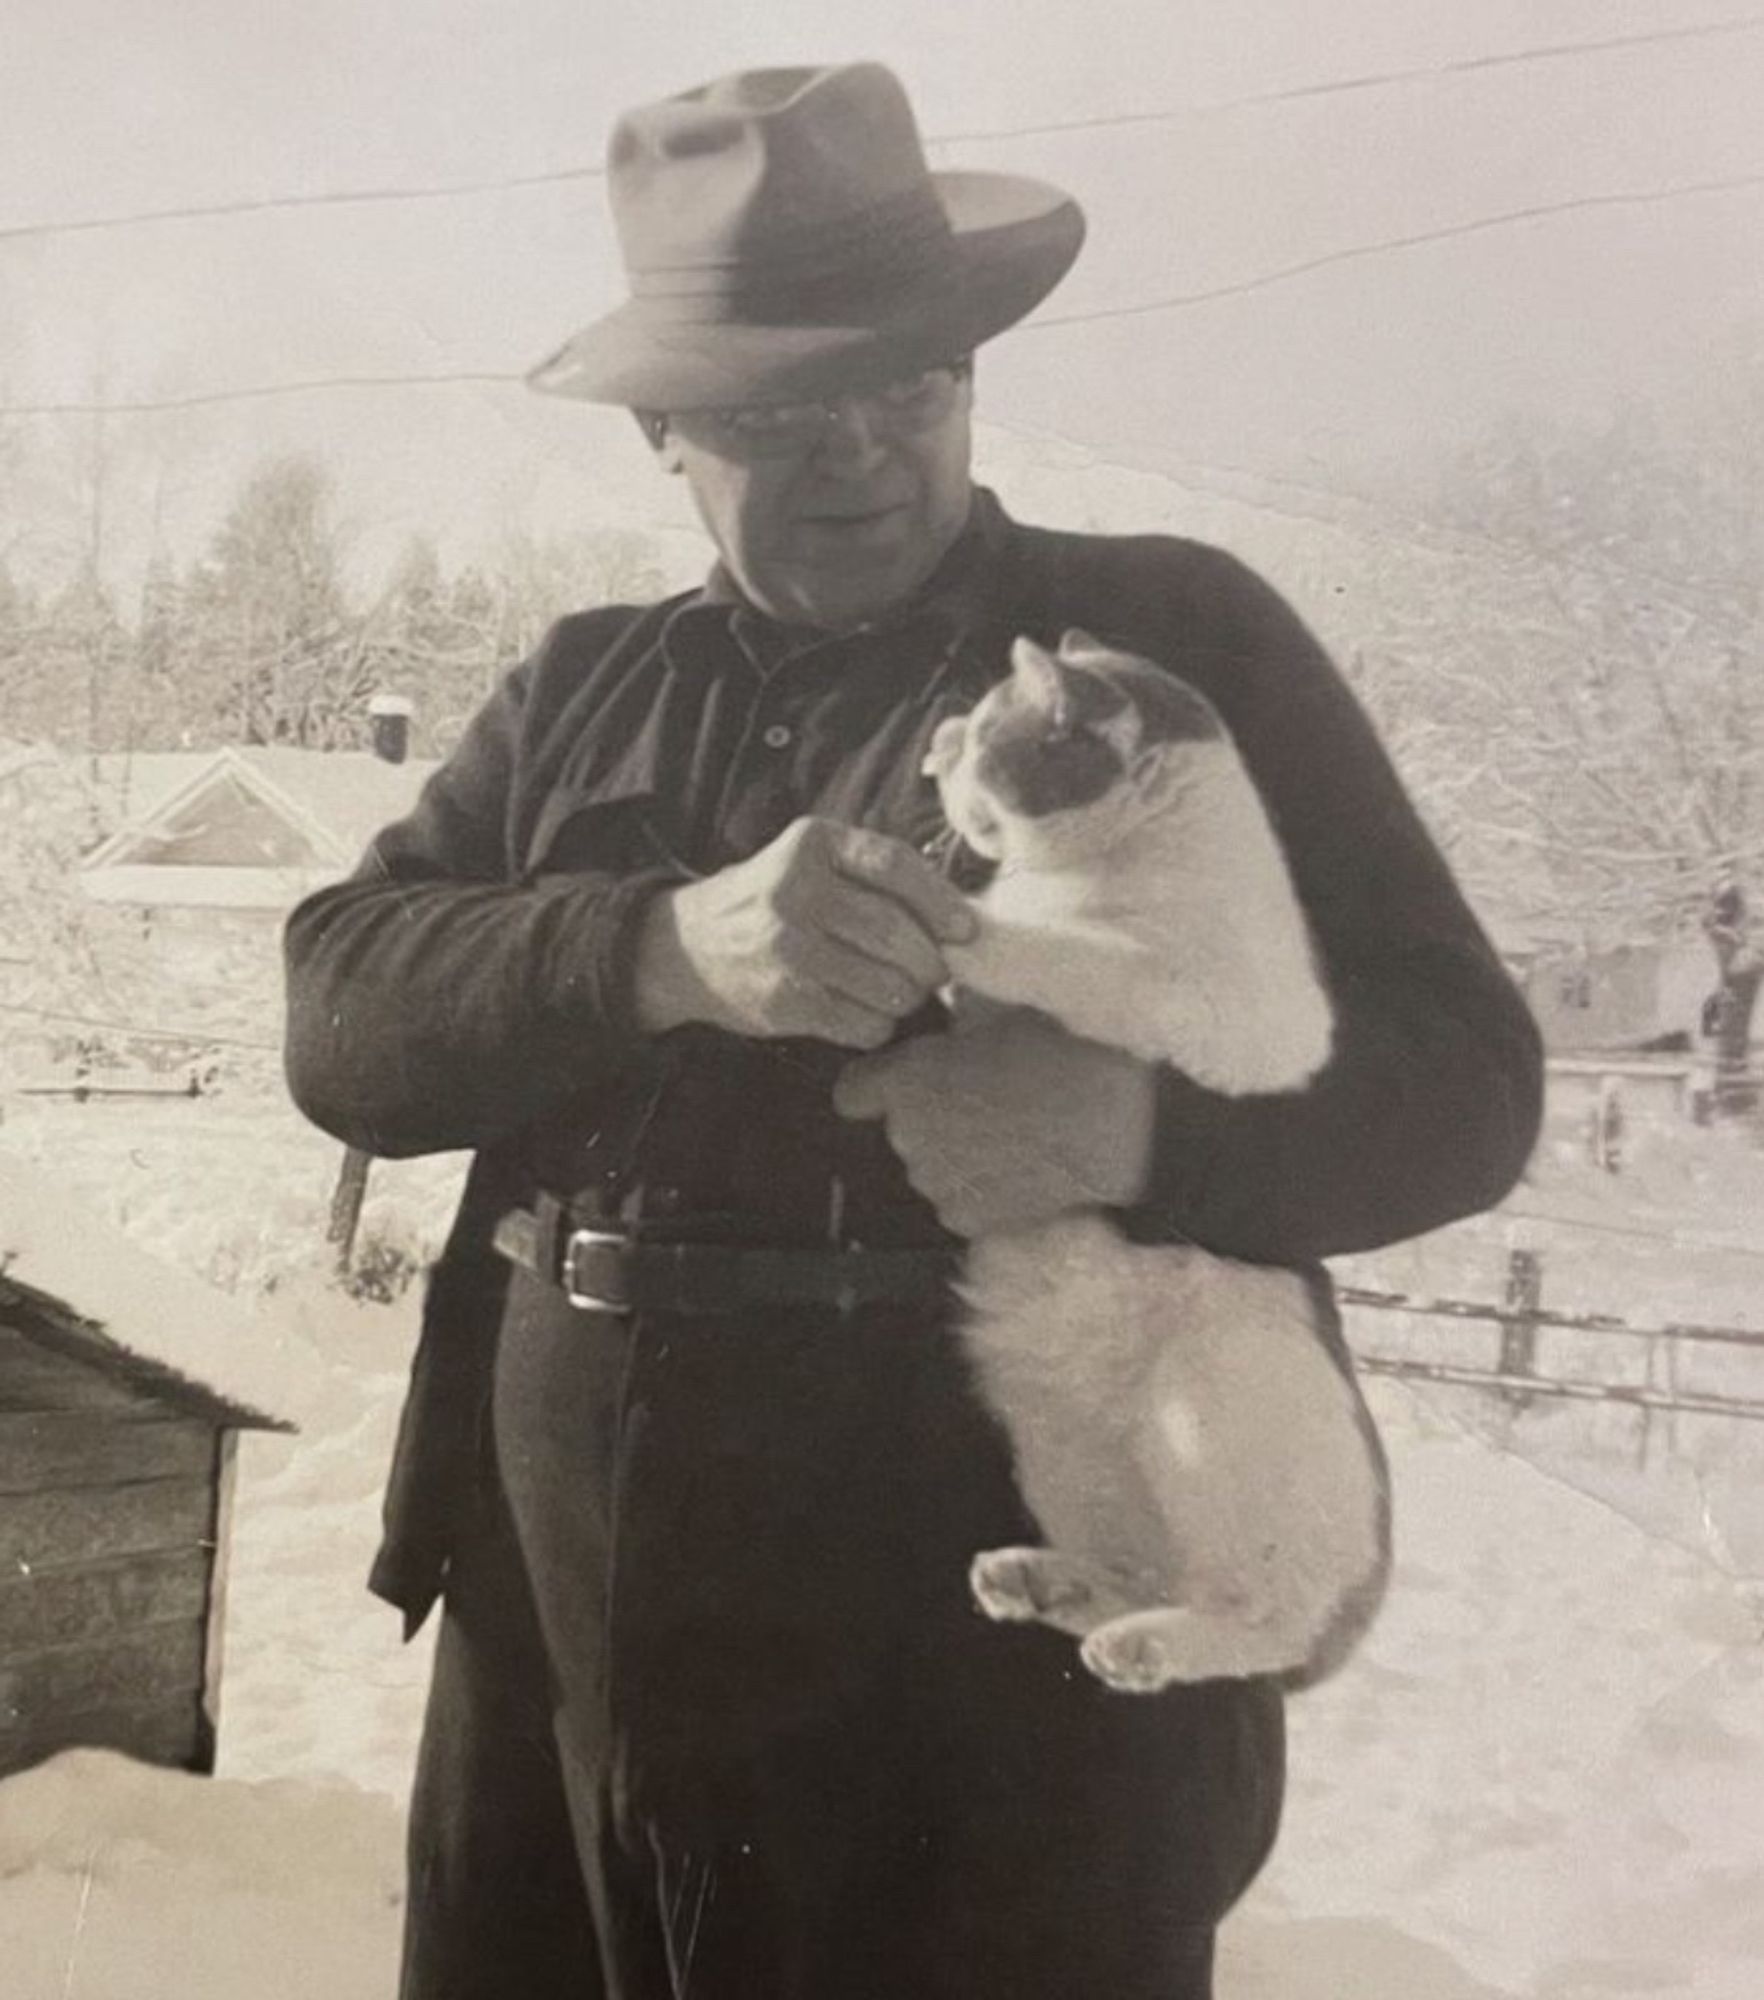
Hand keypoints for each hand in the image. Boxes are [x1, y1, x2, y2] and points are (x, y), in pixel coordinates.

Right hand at [632, 817, 976, 1046]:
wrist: (690, 947)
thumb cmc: (772, 900)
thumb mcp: (811, 861)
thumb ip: (872, 874)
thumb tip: (957, 915)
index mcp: (812, 845)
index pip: (894, 866)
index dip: (940, 901)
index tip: (965, 929)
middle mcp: (796, 892)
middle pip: (894, 932)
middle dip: (929, 961)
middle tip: (936, 971)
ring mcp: (787, 950)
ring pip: (885, 983)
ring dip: (908, 995)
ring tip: (903, 991)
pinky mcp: (783, 1001)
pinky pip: (861, 1023)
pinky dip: (879, 1023)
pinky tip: (869, 1012)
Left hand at [833, 1007, 1156, 1235]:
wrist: (1118, 1120)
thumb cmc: (1063, 1054)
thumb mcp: (1002, 1008)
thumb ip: (957, 1019)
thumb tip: (952, 1013)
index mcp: (905, 1080)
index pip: (853, 1092)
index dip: (875, 1085)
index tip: (898, 1082)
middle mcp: (909, 1136)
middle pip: (903, 1130)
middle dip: (934, 1116)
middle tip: (988, 1097)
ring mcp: (937, 1183)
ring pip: (933, 1168)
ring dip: (960, 1154)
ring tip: (1014, 1132)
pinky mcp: (970, 1220)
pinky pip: (962, 1203)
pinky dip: (985, 1190)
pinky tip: (1022, 1165)